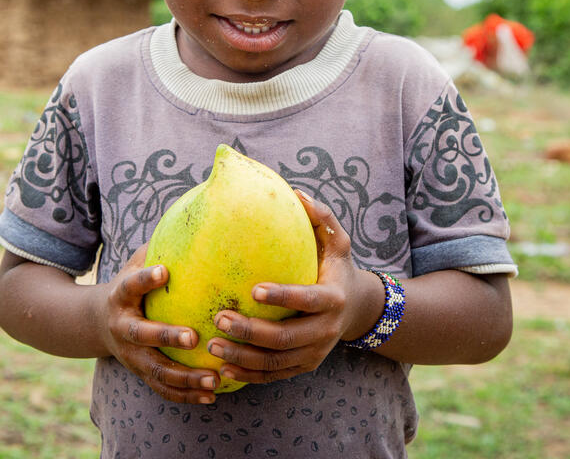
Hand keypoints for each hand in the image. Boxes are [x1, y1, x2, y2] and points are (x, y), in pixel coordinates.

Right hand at [99, 244, 221, 403]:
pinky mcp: (139, 373)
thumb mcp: (134, 264)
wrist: (95, 323)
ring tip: (213, 378)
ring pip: (155, 369)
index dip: (144, 278)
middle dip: (166, 336)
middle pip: (142, 335)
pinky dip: (185, 395)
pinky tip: (211, 394)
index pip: (130, 285)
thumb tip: (195, 214)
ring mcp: (129, 355)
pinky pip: (162, 388)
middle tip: (193, 336)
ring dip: (184, 376)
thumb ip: (159, 247)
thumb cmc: (129, 286)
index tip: (163, 271)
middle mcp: (122, 328)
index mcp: (119, 296)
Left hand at [205, 190, 367, 385]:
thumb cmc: (337, 267)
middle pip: (286, 338)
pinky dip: (248, 375)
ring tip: (212, 345)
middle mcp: (325, 330)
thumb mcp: (337, 240)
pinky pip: (273, 376)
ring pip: (276, 362)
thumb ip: (321, 217)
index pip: (308, 300)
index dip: (283, 296)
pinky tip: (223, 369)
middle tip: (220, 318)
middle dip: (251, 331)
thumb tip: (297, 192)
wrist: (357, 309)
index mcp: (332, 298)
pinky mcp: (303, 367)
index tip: (253, 289)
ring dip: (243, 357)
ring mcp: (314, 353)